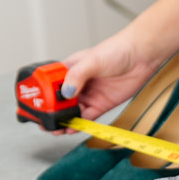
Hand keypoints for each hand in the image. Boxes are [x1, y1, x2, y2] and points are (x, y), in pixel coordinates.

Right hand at [51, 0, 178, 131]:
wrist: (141, 56)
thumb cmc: (117, 50)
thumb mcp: (92, 60)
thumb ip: (77, 76)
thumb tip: (65, 92)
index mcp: (70, 69)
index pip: (50, 84)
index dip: (43, 95)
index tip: (37, 105)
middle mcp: (78, 83)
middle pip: (59, 101)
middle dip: (51, 112)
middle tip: (45, 121)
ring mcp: (90, 94)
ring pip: (72, 111)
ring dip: (63, 120)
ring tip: (56, 129)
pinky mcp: (102, 104)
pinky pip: (87, 116)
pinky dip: (79, 123)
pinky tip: (71, 128)